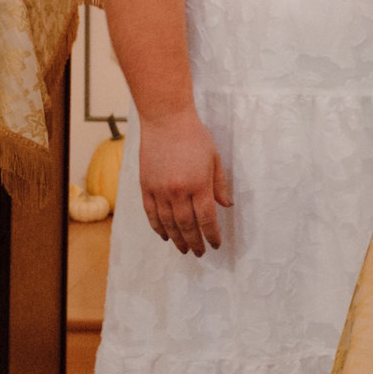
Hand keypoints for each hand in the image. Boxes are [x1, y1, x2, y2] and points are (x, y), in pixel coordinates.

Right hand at [137, 108, 231, 255]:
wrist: (165, 120)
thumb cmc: (194, 137)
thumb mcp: (214, 159)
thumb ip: (219, 185)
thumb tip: (226, 206)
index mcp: (199, 184)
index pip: (206, 218)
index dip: (212, 235)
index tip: (216, 245)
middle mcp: (178, 191)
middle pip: (187, 226)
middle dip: (194, 242)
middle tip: (199, 252)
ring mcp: (160, 190)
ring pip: (168, 223)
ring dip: (176, 239)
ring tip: (183, 249)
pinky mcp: (146, 186)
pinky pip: (151, 213)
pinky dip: (157, 227)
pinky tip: (165, 235)